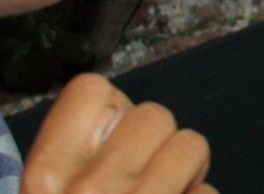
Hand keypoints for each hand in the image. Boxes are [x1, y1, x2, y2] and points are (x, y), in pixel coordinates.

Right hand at [22, 73, 215, 193]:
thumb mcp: (46, 189)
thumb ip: (73, 150)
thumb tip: (118, 110)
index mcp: (48, 173)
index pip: (90, 89)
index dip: (110, 106)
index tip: (112, 132)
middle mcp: (92, 187)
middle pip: (153, 114)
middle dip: (154, 142)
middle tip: (140, 174)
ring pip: (191, 143)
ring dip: (184, 169)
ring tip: (163, 192)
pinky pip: (208, 190)